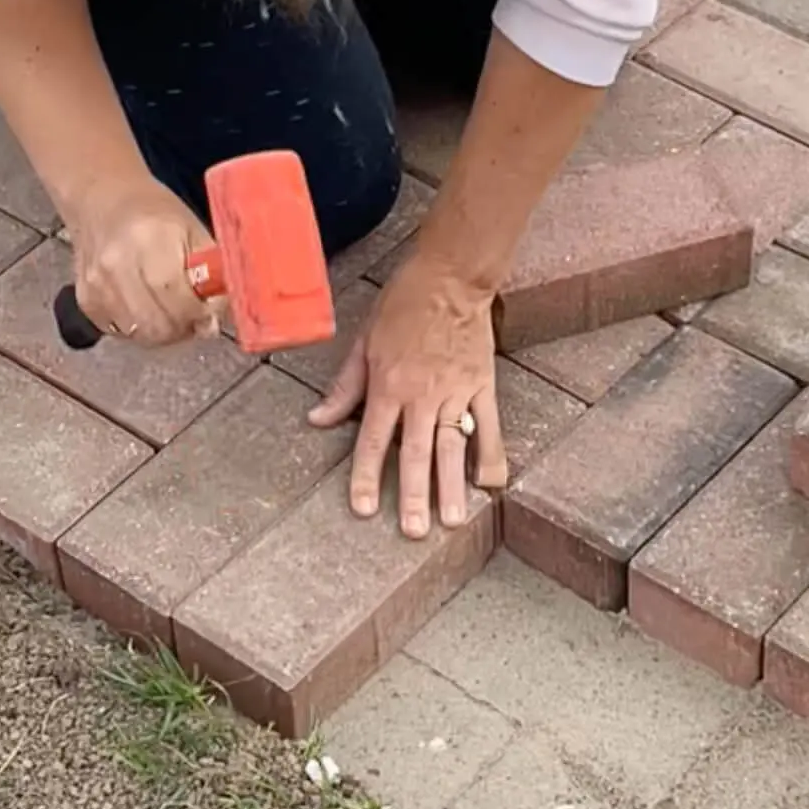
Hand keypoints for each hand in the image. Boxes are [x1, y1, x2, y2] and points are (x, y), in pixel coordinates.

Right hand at [68, 175, 219, 346]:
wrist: (102, 201)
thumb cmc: (154, 213)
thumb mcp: (193, 230)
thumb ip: (212, 273)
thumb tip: (215, 320)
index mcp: (150, 240)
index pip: (180, 299)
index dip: (201, 312)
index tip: (211, 309)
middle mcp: (117, 264)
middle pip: (160, 324)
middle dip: (185, 325)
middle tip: (194, 312)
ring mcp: (98, 285)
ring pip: (142, 334)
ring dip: (165, 330)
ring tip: (172, 307)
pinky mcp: (87, 301)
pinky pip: (122, 333)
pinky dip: (141, 327)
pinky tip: (147, 304)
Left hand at [310, 252, 507, 537]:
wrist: (452, 276)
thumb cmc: (402, 304)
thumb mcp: (364, 341)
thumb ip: (344, 386)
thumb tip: (317, 420)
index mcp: (388, 384)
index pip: (373, 440)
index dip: (367, 476)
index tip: (364, 509)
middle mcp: (422, 394)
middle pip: (417, 453)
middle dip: (414, 494)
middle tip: (413, 532)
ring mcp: (456, 391)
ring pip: (453, 446)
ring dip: (452, 486)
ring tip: (452, 521)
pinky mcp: (482, 384)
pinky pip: (488, 426)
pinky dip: (491, 455)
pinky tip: (490, 484)